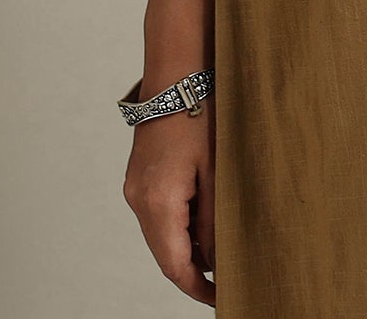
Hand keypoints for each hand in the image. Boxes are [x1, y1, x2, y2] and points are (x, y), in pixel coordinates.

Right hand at [122, 101, 215, 304]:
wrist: (178, 70)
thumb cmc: (203, 113)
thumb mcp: (217, 171)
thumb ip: (215, 221)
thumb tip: (216, 261)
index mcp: (157, 203)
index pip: (175, 266)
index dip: (199, 288)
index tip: (222, 299)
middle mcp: (138, 199)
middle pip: (167, 253)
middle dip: (196, 268)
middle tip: (231, 275)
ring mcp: (136, 187)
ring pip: (163, 234)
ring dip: (190, 244)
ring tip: (225, 242)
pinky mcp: (140, 176)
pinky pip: (159, 213)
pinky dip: (181, 222)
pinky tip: (207, 213)